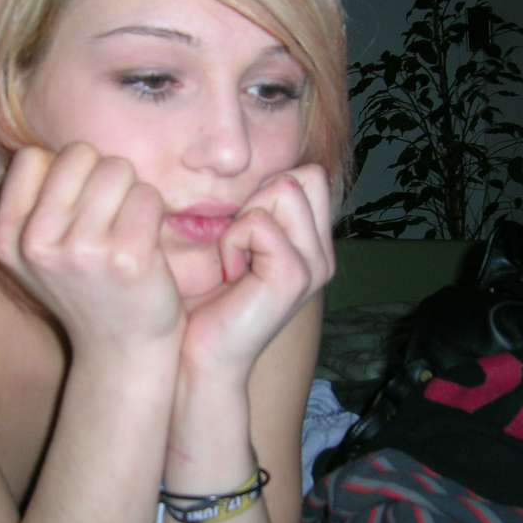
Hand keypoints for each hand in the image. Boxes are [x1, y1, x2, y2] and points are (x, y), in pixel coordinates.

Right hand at [0, 143, 185, 361]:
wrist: (122, 348)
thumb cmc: (86, 285)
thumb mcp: (37, 250)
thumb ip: (33, 198)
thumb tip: (33, 127)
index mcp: (6, 238)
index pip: (32, 157)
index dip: (63, 173)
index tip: (75, 210)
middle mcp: (36, 244)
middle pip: (79, 154)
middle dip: (101, 177)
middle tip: (107, 220)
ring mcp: (81, 251)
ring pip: (118, 168)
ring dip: (130, 193)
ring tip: (125, 231)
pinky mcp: (126, 257)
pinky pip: (148, 195)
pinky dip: (154, 212)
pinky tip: (146, 245)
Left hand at [180, 164, 334, 380]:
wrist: (200, 355)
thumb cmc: (207, 299)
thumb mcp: (237, 244)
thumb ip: (257, 211)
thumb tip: (250, 166)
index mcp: (313, 244)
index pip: (309, 176)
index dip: (266, 191)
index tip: (243, 234)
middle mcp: (322, 254)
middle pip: (302, 176)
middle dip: (257, 200)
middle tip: (237, 247)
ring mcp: (314, 265)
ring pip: (283, 189)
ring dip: (241, 222)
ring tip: (234, 262)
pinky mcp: (293, 275)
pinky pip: (258, 222)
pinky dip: (232, 241)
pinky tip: (230, 274)